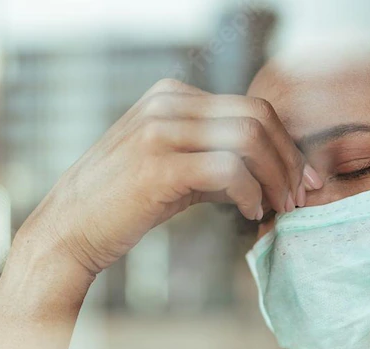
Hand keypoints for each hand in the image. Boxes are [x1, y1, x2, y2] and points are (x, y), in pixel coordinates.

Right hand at [24, 77, 321, 277]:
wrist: (68, 231)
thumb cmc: (119, 208)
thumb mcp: (170, 171)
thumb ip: (212, 161)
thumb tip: (265, 172)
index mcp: (170, 97)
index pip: (250, 107)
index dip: (285, 144)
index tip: (300, 180)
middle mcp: (166, 104)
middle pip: (258, 116)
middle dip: (289, 158)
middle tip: (301, 196)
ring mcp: (160, 130)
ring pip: (249, 138)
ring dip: (275, 176)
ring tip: (279, 208)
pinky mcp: (159, 165)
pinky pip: (228, 169)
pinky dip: (251, 191)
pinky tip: (252, 213)